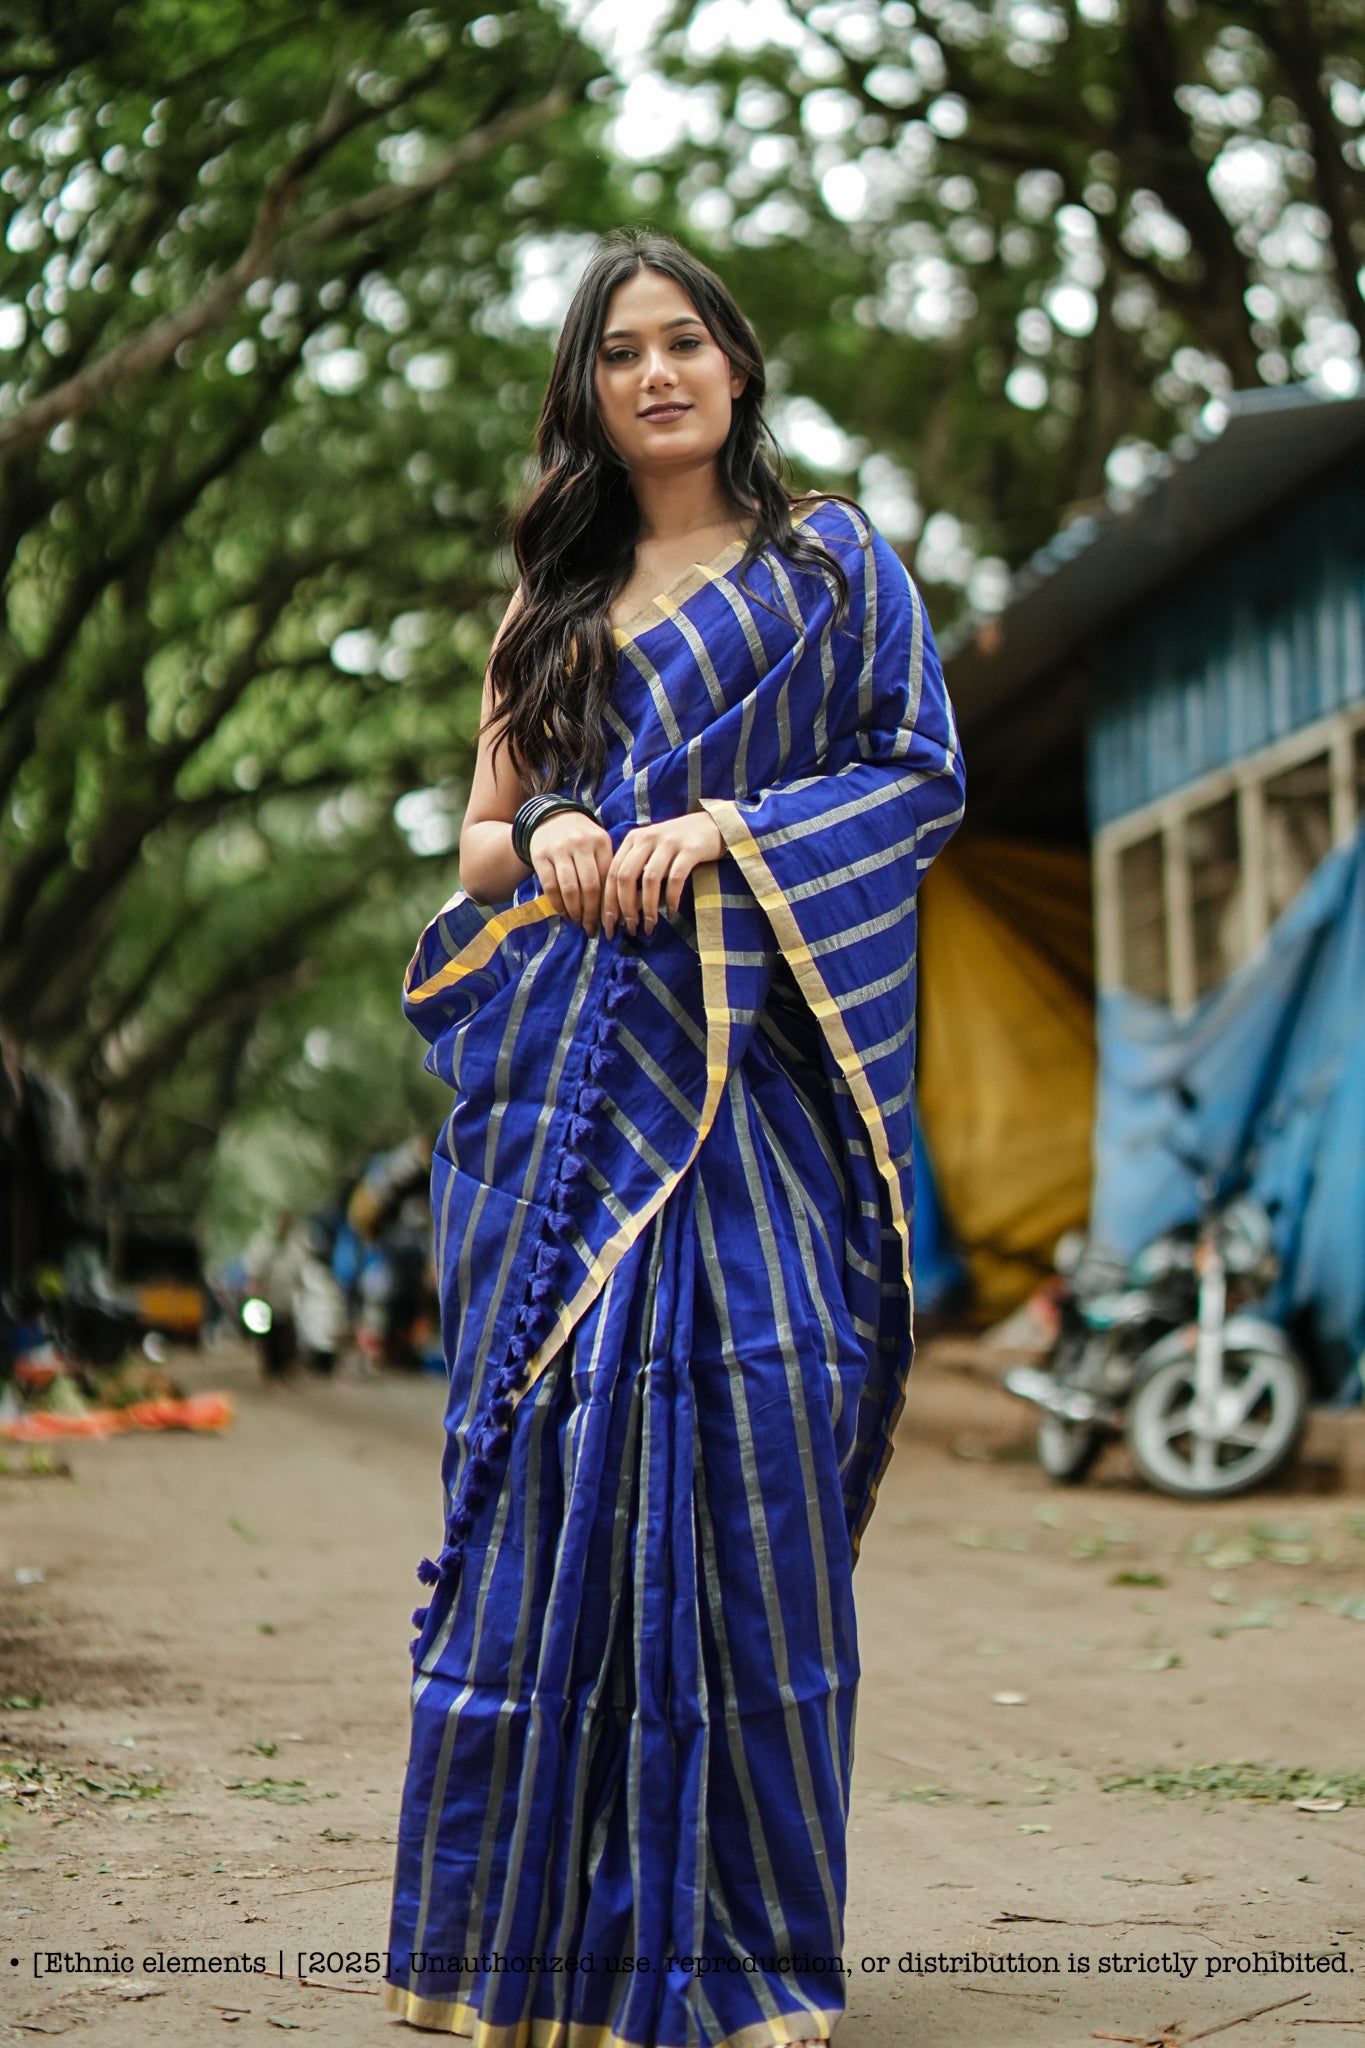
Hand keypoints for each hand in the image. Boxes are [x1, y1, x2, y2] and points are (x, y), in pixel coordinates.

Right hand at [527, 811, 613, 936]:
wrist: (551, 817)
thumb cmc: (582, 838)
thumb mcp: (599, 844)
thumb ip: (608, 867)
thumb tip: (617, 906)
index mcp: (601, 841)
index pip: (608, 878)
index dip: (609, 903)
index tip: (609, 920)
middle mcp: (581, 843)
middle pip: (590, 886)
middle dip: (592, 912)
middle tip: (592, 928)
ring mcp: (559, 849)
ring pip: (570, 889)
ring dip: (575, 911)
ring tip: (578, 922)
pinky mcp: (541, 855)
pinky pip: (550, 886)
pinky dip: (557, 905)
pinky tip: (563, 913)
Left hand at [603, 813, 724, 939]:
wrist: (712, 825)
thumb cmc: (677, 845)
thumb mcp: (652, 854)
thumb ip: (637, 874)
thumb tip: (624, 911)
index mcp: (633, 839)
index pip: (613, 872)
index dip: (608, 901)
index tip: (609, 924)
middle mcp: (647, 838)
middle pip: (626, 876)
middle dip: (625, 907)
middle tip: (630, 929)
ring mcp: (668, 842)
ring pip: (649, 879)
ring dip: (648, 907)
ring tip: (650, 926)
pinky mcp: (690, 849)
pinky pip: (675, 878)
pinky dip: (671, 898)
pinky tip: (671, 913)